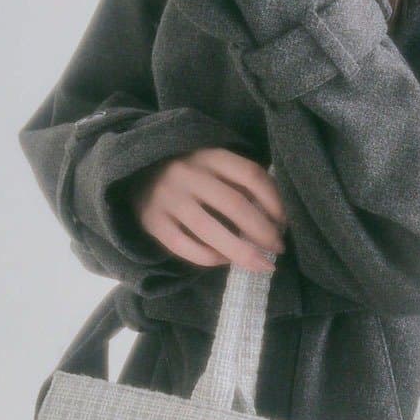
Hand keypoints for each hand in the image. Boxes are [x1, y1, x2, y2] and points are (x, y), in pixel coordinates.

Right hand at [127, 146, 288, 273]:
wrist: (134, 173)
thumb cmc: (187, 172)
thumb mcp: (212, 164)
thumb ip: (238, 182)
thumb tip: (275, 217)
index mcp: (209, 155)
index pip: (251, 175)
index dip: (274, 201)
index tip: (285, 223)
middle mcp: (188, 174)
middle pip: (235, 205)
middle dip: (263, 232)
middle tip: (278, 249)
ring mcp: (168, 199)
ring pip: (211, 231)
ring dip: (242, 252)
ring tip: (262, 265)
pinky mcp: (153, 222)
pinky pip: (186, 247)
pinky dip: (211, 259)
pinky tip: (225, 261)